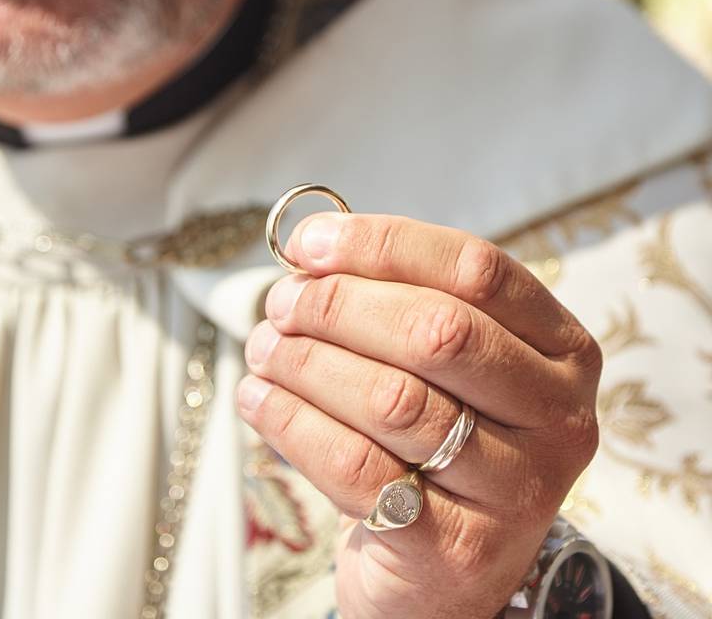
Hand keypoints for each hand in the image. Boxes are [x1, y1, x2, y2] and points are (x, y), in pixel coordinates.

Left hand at [236, 212, 602, 618]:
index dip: (384, 245)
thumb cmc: (436, 446)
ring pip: (392, 400)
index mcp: (562, 350)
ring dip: (305, 363)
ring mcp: (516, 490)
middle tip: (279, 306)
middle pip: (436, 332)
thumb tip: (313, 249)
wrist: (443, 574)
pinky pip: (357, 467)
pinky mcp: (456, 548)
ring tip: (263, 350)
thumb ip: (398, 304)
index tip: (308, 244)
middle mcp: (558, 417)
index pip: (476, 270)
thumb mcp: (443, 370)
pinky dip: (292, 422)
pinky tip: (258, 400)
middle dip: (338, 306)